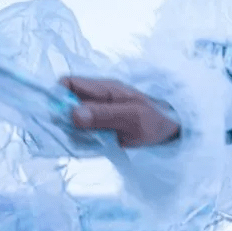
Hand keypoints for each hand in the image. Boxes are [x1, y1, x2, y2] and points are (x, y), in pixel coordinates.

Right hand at [60, 77, 180, 148]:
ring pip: (71, 121)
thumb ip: (104, 115)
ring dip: (74, 134)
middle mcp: (97, 99)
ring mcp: (98, 113)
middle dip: (64, 120)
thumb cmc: (157, 119)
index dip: (56, 97)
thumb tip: (72, 114)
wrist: (174, 131)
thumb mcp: (134, 118)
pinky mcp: (101, 128)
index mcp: (103, 88)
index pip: (68, 83)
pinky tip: (96, 147)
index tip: (59, 118)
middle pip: (65, 104)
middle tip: (79, 135)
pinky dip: (83, 142)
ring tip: (94, 142)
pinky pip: (82, 133)